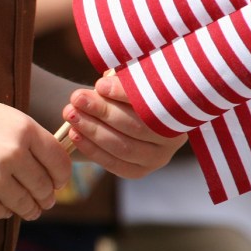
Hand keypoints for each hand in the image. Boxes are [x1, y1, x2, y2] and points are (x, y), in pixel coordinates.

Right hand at [0, 91, 72, 220]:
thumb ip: (26, 136)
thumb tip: (49, 164)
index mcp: (24, 129)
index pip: (60, 163)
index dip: (61, 177)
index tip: (57, 182)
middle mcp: (14, 154)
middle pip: (45, 188)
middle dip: (45, 197)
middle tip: (44, 200)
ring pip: (26, 205)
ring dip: (28, 209)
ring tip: (28, 208)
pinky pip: (1, 213)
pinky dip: (3, 211)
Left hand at [62, 74, 185, 177]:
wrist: (130, 114)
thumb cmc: (133, 91)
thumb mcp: (135, 79)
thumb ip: (125, 79)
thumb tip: (104, 83)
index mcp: (180, 110)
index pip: (151, 102)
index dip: (123, 94)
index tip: (98, 84)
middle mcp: (174, 138)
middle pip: (134, 126)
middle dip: (101, 111)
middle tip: (76, 98)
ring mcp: (158, 158)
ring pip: (122, 146)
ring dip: (92, 129)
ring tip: (71, 114)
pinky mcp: (140, 171)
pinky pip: (114, 163)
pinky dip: (92, 149)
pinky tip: (75, 134)